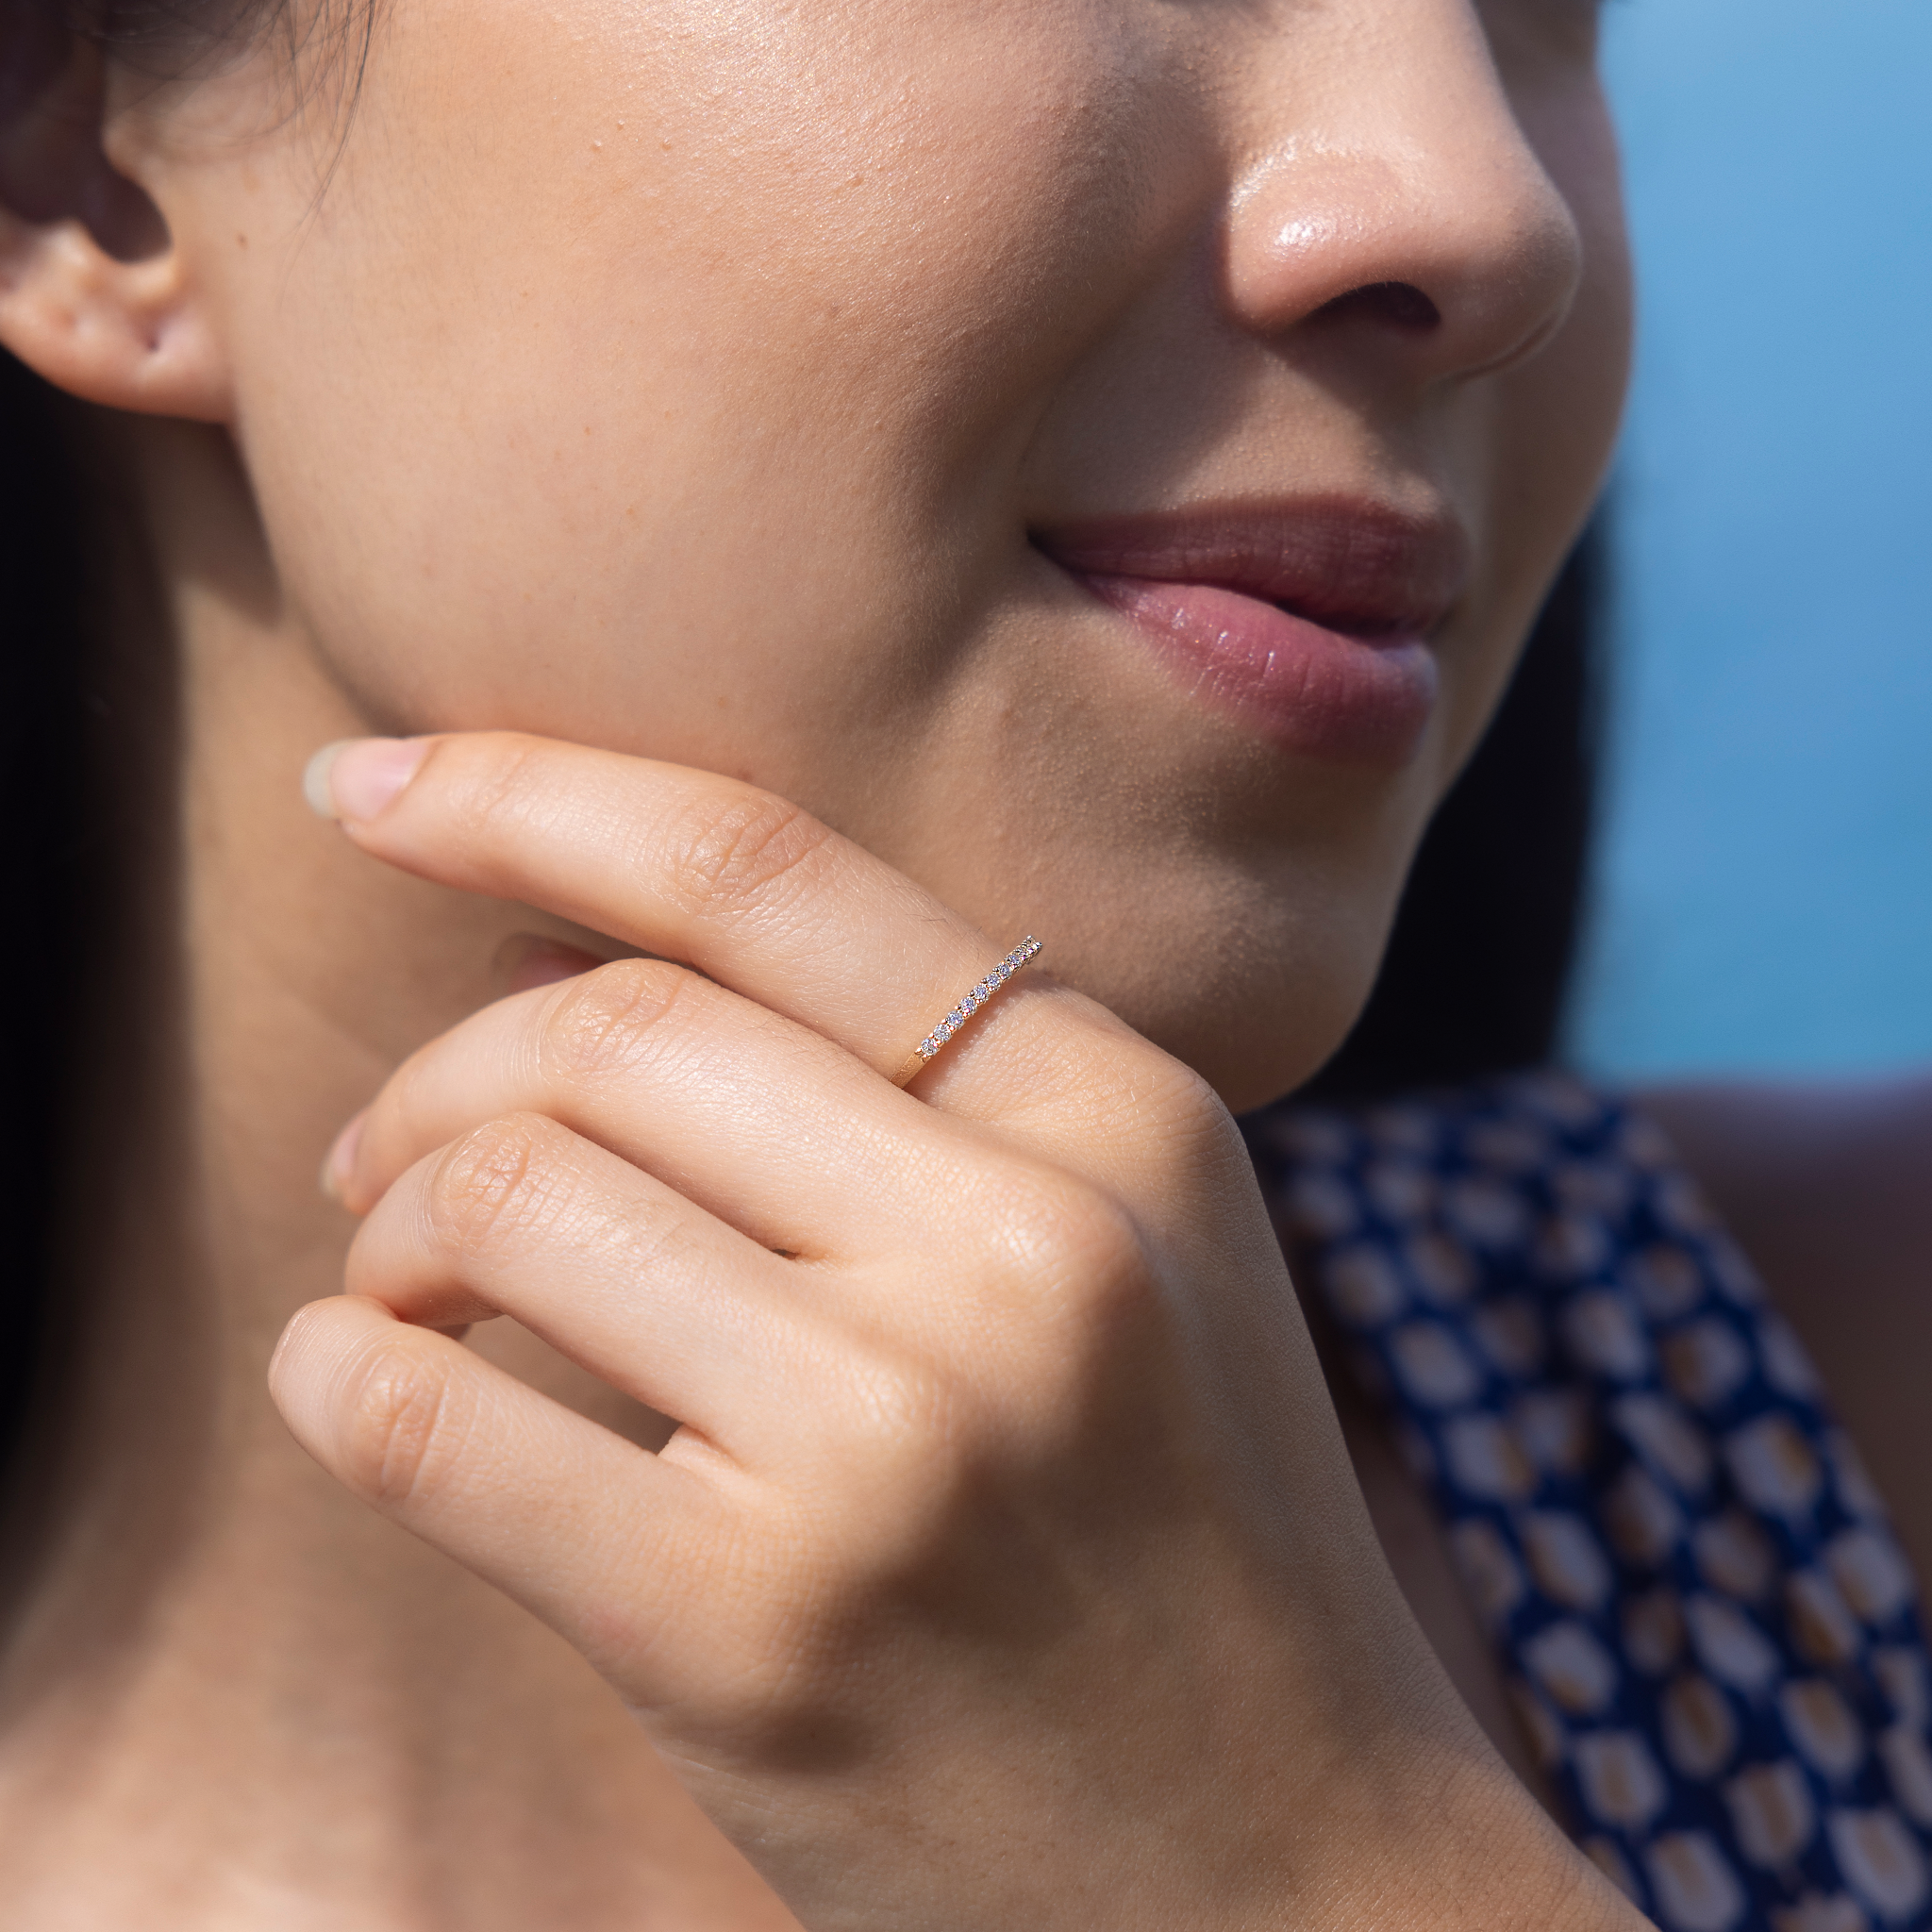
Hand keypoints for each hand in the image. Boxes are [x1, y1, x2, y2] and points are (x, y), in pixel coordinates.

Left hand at [272, 731, 1637, 1931]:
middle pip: (607, 1028)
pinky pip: (436, 1423)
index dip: (528, 792)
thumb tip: (571, 954)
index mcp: (1126, 1114)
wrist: (1306, 1887)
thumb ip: (914, 1094)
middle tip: (376, 1153)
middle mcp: (1024, 1244)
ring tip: (406, 1291)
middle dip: (434, 1070)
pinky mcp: (761, 1631)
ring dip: (391, 1226)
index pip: (764, 870)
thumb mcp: (1130, 1256)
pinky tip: (360, 1385)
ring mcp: (896, 1438)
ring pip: (507, 1194)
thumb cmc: (1194, 1551)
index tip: (369, 779)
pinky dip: (344, 1377)